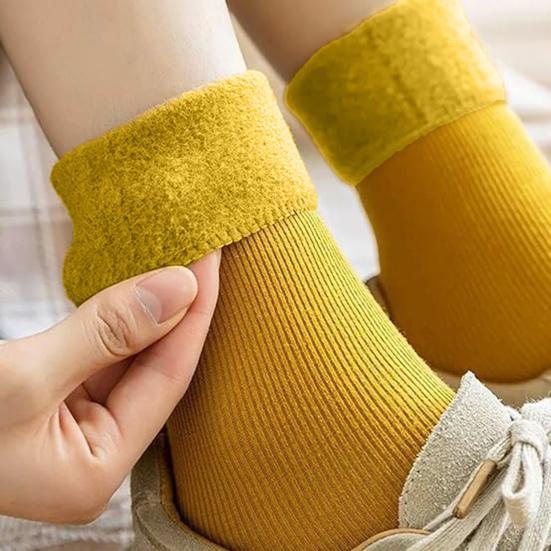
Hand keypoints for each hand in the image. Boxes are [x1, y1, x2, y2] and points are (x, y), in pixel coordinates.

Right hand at [0, 251, 219, 523]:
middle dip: (179, 309)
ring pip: (130, 358)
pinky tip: (138, 287)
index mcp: (94, 471)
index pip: (168, 379)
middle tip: (202, 252)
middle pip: (155, 368)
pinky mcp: (52, 400)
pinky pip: (102, 354)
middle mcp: (92, 453)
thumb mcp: (21, 376)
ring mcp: (73, 428)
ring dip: (152, 310)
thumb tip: (181, 288)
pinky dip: (119, 319)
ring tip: (180, 260)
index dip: (194, 315)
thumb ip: (106, 333)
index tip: (211, 261)